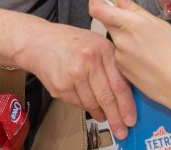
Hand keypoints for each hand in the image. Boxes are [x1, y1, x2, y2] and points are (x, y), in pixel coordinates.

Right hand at [16, 22, 135, 138]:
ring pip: (92, 104)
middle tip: (121, 130)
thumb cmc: (70, 42)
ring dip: (100, 113)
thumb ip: (112, 63)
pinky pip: (78, 104)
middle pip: (106, 97)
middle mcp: (88, 61)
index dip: (127, 105)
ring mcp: (73, 74)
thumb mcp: (96, 42)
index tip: (131, 118)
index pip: (119, 83)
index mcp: (101, 49)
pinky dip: (84, 106)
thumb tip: (128, 91)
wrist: (39, 41)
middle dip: (116, 118)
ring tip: (103, 116)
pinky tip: (86, 102)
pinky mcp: (60, 86)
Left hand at [89, 0, 170, 110]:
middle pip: (109, 23)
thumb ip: (135, 10)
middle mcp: (120, 40)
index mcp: (130, 24)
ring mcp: (119, 57)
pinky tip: (148, 60)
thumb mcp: (161, 25)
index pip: (98, 9)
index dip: (98, 1)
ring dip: (127, 39)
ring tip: (150, 48)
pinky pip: (121, 56)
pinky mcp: (122, 71)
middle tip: (139, 26)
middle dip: (119, 21)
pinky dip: (131, 54)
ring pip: (118, 40)